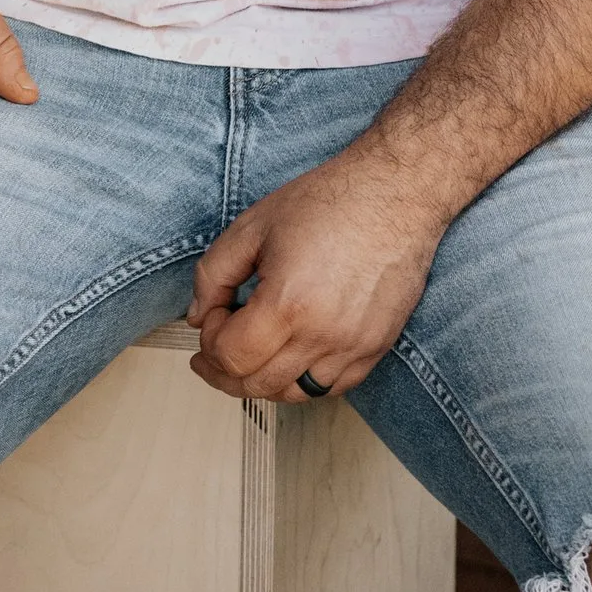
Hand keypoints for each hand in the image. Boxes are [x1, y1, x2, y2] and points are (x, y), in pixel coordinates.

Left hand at [187, 142, 445, 404]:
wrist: (394, 196)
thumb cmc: (330, 203)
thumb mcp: (252, 226)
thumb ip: (213, 274)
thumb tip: (197, 315)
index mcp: (288, 303)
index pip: (231, 356)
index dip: (208, 342)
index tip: (211, 317)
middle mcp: (323, 335)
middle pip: (257, 384)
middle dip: (224, 370)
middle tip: (213, 347)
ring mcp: (353, 347)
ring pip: (293, 395)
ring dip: (261, 382)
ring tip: (249, 356)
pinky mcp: (375, 349)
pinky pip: (330, 389)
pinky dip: (301, 382)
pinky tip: (289, 357)